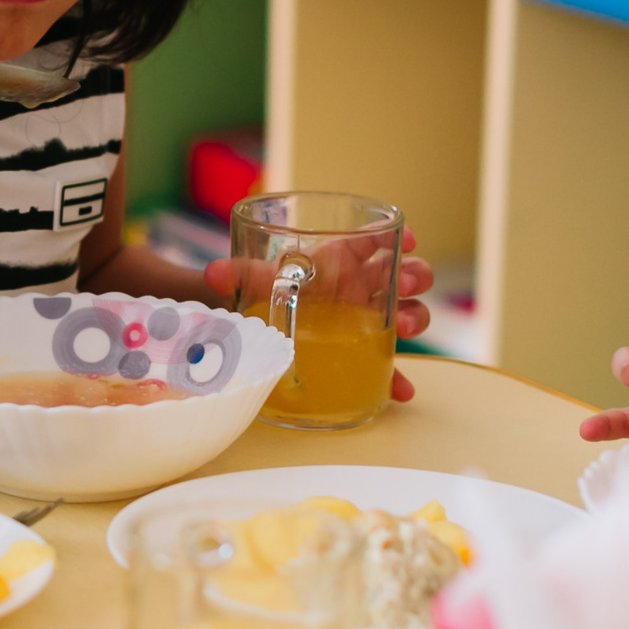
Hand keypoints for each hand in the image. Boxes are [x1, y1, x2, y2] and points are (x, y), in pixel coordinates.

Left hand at [202, 227, 437, 402]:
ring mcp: (369, 319)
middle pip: (405, 275)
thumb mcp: (260, 281)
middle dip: (415, 276)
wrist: (261, 324)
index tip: (409, 240)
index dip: (399, 237)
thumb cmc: (270, 291)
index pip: (377, 241)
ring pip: (408, 312)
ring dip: (414, 317)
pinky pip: (390, 363)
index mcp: (341, 260)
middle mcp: (362, 287)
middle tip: (405, 286)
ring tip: (402, 327)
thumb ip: (243, 274)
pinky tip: (402, 392)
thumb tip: (213, 273)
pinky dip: (398, 377)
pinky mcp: (366, 352)